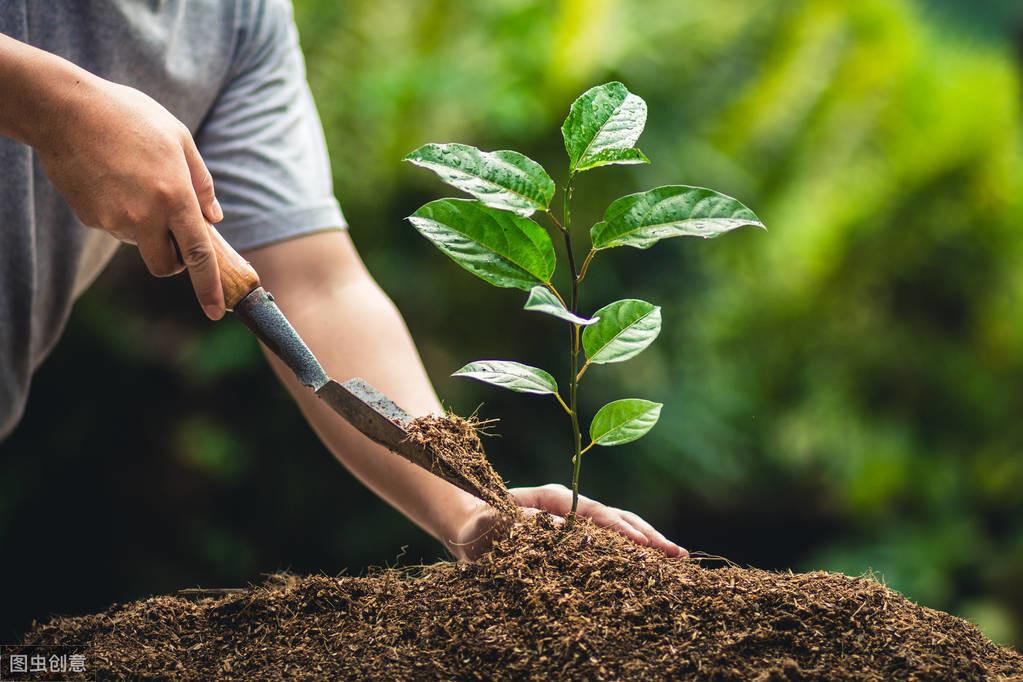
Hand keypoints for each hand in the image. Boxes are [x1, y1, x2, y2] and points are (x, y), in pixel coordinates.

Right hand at [35, 73, 225, 318]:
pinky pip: (115, 227)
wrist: (65, 109)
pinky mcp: (91, 217)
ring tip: (135, 181)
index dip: (209, 287)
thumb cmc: (129, 116)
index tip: (216, 312)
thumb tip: (214, 218)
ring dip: (146, 228)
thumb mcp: (178, 138)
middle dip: (174, 260)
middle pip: (165, 265)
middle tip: (174, 234)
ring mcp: (114, 219)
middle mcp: (145, 215)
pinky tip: (112, 179)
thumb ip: (202, 182)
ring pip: (140, 243)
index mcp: (175, 196)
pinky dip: (121, 213)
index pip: (198, 255)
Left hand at [449, 483, 687, 560]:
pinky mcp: (577, 532)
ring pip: (620, 527)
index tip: (644, 546)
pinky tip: (653, 562)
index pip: (596, 513)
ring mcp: (577, 517)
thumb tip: (565, 530)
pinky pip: (610, 539)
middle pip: (617, 517)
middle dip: (648, 536)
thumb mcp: (498, 524)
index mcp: (556, 498)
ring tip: (676, 558)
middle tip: (677, 555)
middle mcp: (572, 505)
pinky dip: (633, 549)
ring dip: (648, 542)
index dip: (621, 530)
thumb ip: (527, 525)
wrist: (472, 523)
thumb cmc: (481, 524)